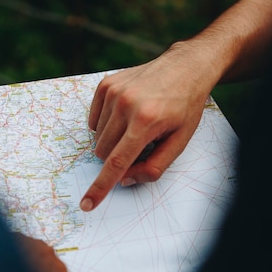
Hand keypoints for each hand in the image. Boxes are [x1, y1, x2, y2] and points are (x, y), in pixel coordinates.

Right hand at [80, 44, 215, 211]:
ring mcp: (114, 92)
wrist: (185, 68)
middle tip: (141, 145)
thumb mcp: (180, 141)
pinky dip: (107, 125)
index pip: (117, 163)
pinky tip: (126, 115)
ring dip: (114, 140)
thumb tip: (125, 180)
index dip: (100, 187)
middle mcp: (126, 105)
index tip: (87, 204)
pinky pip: (94, 121)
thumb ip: (154, 166)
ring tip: (137, 125)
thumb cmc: (185, 107)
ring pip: (98, 138)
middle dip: (118, 157)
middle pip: (104, 153)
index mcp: (146, 121)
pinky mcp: (106, 85)